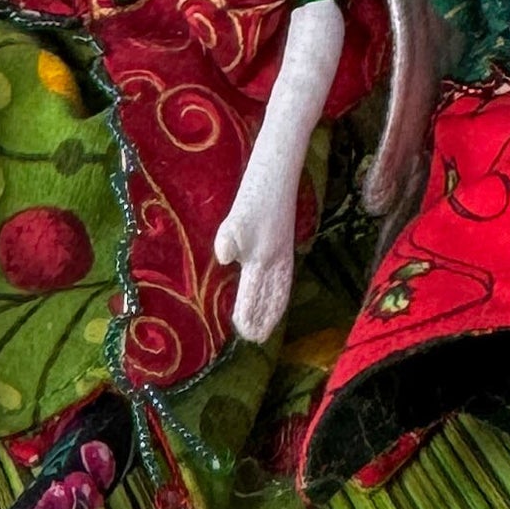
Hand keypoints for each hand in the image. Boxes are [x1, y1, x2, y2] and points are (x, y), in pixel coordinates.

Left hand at [214, 182, 297, 342]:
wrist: (278, 171)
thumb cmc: (256, 195)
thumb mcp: (237, 217)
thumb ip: (230, 238)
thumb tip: (225, 257)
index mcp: (264, 258)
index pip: (256, 294)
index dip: (251, 313)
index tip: (245, 333)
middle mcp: (276, 260)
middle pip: (271, 296)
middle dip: (264, 317)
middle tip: (256, 337)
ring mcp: (283, 252)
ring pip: (280, 288)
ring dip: (274, 307)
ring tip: (268, 324)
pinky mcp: (284, 243)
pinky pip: (284, 276)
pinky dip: (280, 291)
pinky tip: (276, 291)